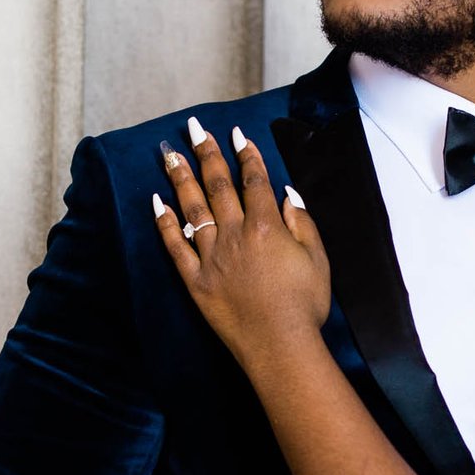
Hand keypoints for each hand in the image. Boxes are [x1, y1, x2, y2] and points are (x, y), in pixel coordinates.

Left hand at [152, 120, 330, 369]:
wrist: (280, 346)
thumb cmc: (305, 304)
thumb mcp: (318, 258)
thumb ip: (301, 222)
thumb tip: (286, 193)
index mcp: (267, 226)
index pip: (254, 181)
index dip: (246, 154)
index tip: (236, 134)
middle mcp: (235, 234)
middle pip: (217, 185)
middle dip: (206, 153)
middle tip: (193, 129)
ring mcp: (211, 256)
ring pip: (192, 208)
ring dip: (180, 177)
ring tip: (168, 154)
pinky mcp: (195, 280)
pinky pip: (175, 245)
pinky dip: (165, 222)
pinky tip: (157, 202)